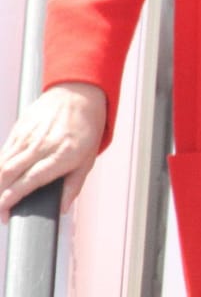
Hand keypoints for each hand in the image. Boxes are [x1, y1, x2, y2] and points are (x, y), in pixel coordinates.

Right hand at [0, 82, 106, 218]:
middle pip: (9, 174)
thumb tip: (62, 208)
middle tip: (0, 212)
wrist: (79, 92)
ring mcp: (28, 136)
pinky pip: (3, 152)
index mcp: (62, 154)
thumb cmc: (88, 126)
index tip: (4, 212)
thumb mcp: (89, 158)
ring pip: (2, 164)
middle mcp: (42, 145)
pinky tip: (1, 178)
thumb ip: (74, 185)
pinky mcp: (19, 128)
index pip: (30, 180)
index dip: (12, 198)